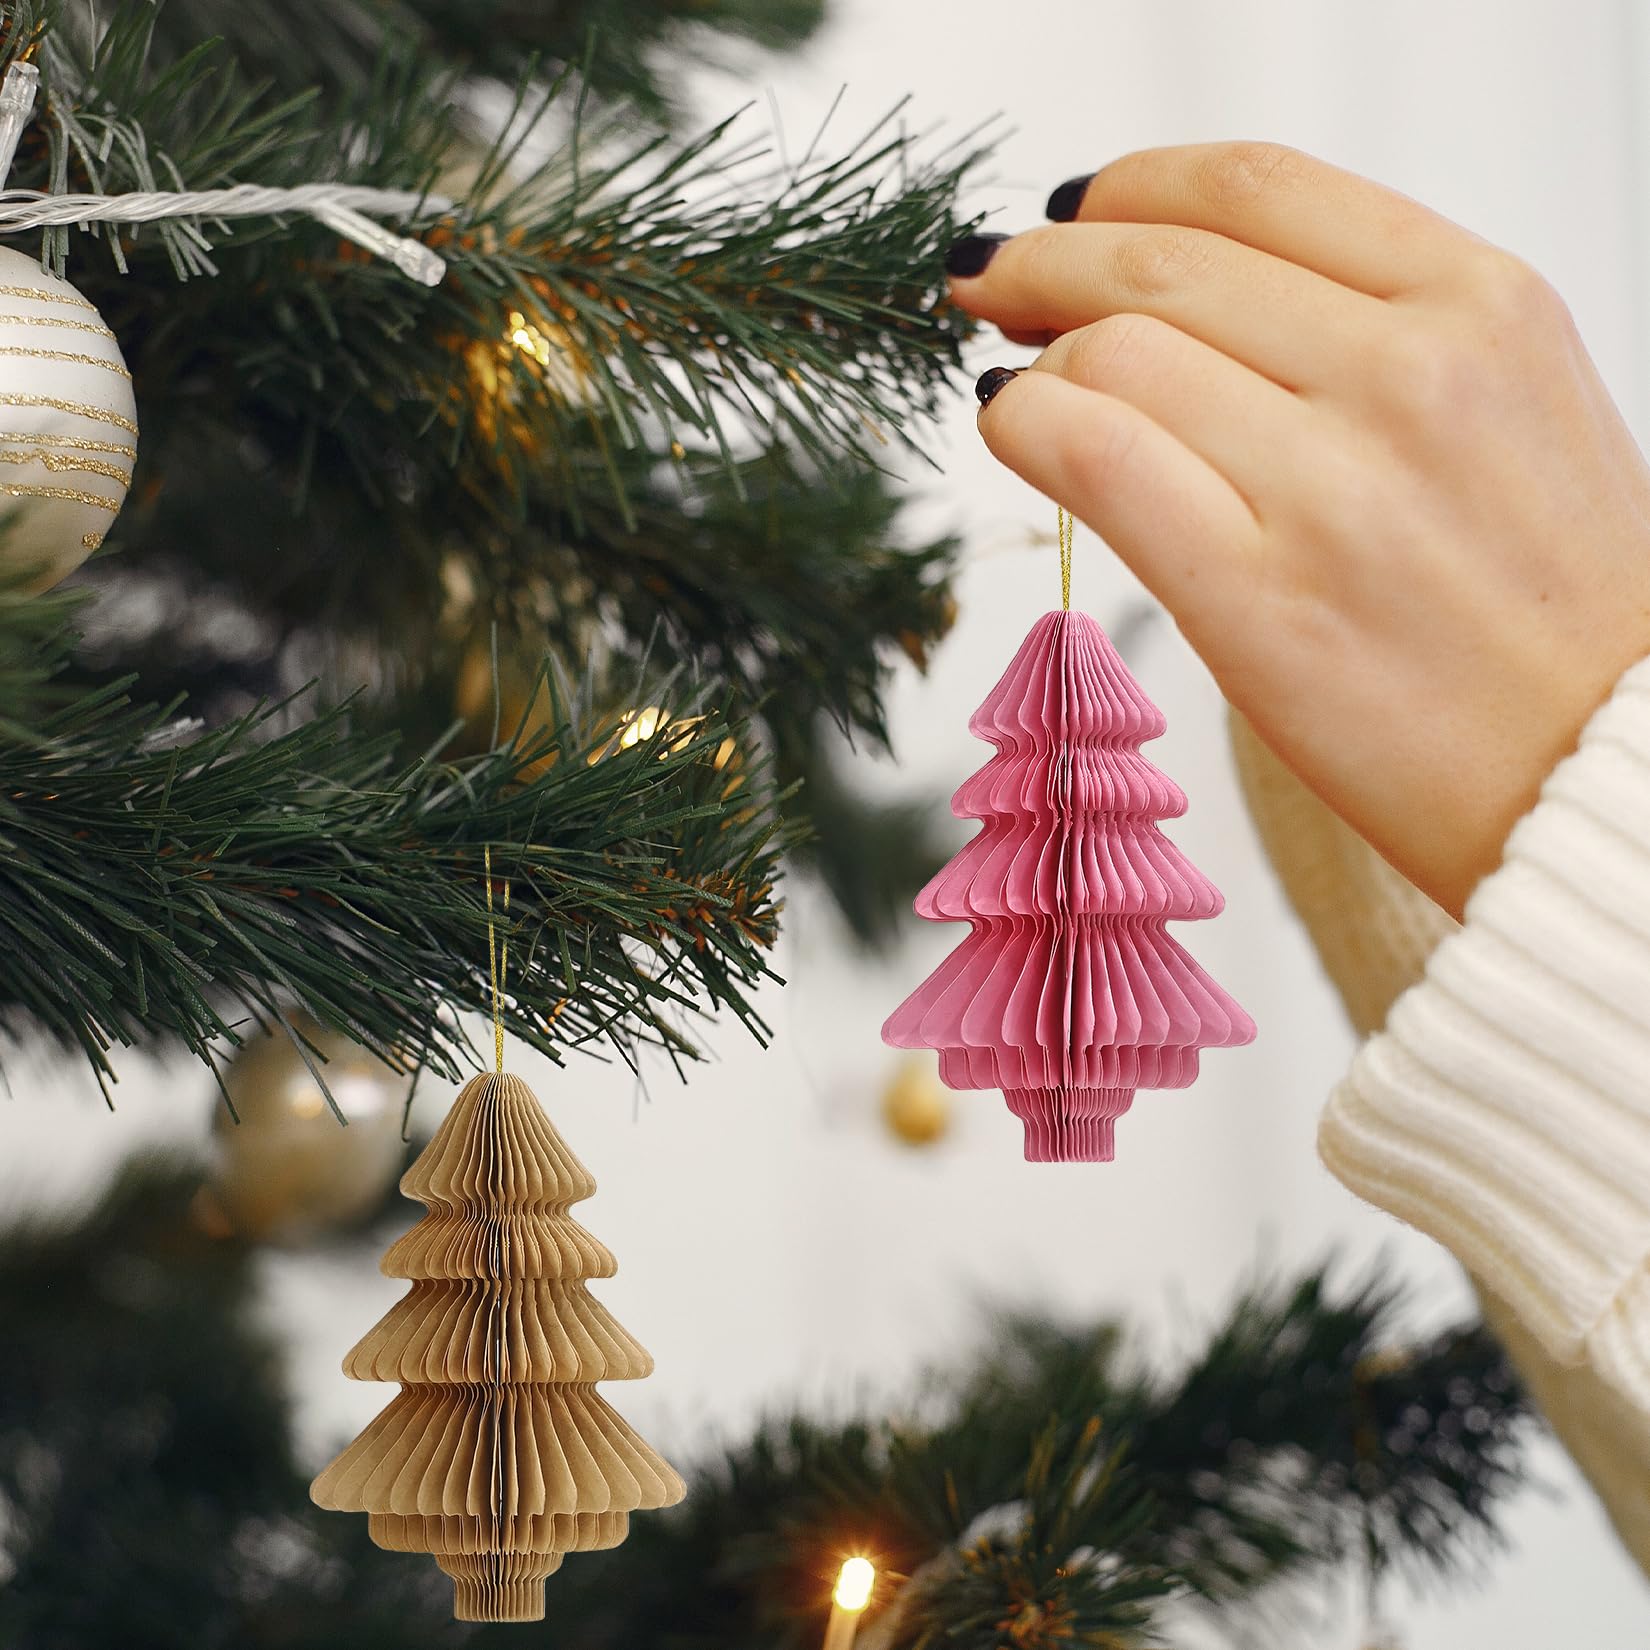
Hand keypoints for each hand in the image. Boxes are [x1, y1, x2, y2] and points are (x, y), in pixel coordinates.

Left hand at [948, 142, 1649, 917]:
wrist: (1597, 771)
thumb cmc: (1544, 606)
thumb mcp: (1506, 410)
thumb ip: (1369, 336)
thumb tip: (1187, 303)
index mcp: (1482, 303)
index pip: (1254, 187)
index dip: (1128, 186)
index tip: (1075, 212)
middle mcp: (1411, 372)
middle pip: (1159, 264)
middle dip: (1045, 262)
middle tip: (997, 285)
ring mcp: (1333, 487)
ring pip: (1109, 353)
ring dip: (1031, 356)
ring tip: (1016, 382)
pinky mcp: (1258, 600)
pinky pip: (1093, 456)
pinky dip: (1021, 425)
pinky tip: (1012, 427)